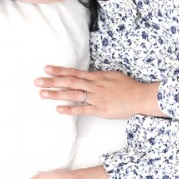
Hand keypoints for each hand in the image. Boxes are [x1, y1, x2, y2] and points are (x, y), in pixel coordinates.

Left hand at [36, 65, 165, 118]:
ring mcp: (97, 98)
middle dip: (52, 81)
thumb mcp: (113, 76)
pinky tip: (59, 109)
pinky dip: (70, 109)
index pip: (75, 73)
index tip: (47, 69)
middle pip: (70, 82)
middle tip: (37, 81)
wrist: (141, 97)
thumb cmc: (129, 87)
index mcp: (98, 77)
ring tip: (43, 94)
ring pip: (73, 94)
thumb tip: (89, 77)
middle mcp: (95, 86)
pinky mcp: (100, 109)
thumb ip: (100, 77)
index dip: (60, 71)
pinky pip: (83, 109)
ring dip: (57, 94)